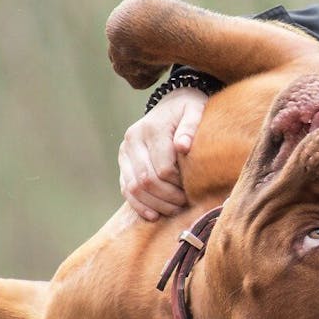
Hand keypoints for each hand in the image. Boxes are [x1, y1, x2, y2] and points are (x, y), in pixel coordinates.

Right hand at [118, 87, 206, 220]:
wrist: (171, 103)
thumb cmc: (188, 109)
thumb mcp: (195, 110)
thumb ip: (191, 126)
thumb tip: (183, 147)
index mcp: (150, 129)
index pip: (163, 168)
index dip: (178, 184)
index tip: (194, 189)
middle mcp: (132, 140)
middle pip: (147, 180)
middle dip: (167, 197)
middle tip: (185, 204)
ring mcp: (125, 151)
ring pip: (134, 187)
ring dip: (155, 204)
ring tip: (174, 210)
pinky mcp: (123, 161)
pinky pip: (126, 188)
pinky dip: (139, 204)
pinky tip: (154, 215)